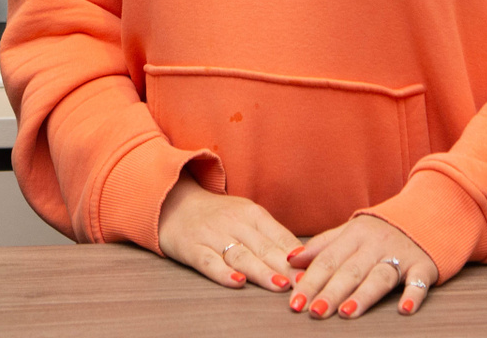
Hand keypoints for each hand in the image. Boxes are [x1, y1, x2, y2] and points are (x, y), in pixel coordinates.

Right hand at [156, 174, 300, 293]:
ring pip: (240, 256)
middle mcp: (233, 222)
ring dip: (261, 271)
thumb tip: (303, 258)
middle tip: (303, 283)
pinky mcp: (191, 248)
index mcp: (252, 213)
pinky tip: (237, 282)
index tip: (313, 271)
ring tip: (279, 285)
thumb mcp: (247, 217)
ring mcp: (212, 235)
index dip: (297, 255)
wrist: (173, 202)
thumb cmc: (218, 216)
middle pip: (263, 248)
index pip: (279, 236)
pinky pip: (208, 262)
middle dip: (285, 267)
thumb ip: (272, 236)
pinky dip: (223, 273)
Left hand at [288, 213, 438, 318]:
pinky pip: (418, 281)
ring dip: (362, 295)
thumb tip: (291, 260)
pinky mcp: (423, 265)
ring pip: (379, 276)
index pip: (327, 260)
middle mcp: (375, 244)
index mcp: (354, 234)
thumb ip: (323, 245)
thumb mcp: (351, 230)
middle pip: (350, 270)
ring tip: (346, 313)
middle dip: (330, 292)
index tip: (295, 302)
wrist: (428, 210)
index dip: (310, 281)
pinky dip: (413, 295)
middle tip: (314, 312)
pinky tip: (404, 309)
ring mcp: (400, 254)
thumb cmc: (383, 228)